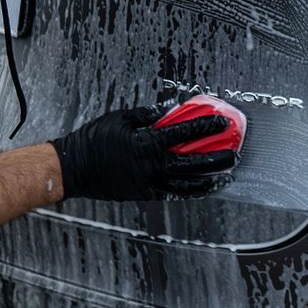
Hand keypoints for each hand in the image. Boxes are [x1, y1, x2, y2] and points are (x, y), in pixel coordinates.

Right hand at [52, 105, 236, 201]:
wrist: (74, 168)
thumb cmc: (94, 140)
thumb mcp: (121, 118)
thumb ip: (145, 115)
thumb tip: (165, 113)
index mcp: (148, 143)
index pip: (185, 133)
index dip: (206, 128)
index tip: (222, 124)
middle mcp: (152, 165)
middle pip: (194, 163)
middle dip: (217, 159)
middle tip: (233, 156)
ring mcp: (149, 183)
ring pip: (186, 185)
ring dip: (207, 180)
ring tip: (222, 177)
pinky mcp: (143, 194)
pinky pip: (171, 193)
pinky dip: (187, 191)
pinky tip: (198, 188)